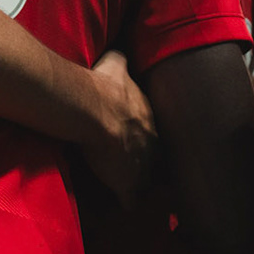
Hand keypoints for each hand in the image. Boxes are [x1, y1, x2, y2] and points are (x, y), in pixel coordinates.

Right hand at [79, 50, 158, 206]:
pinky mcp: (126, 183)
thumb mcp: (115, 65)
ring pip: (150, 179)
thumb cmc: (104, 87)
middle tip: (148, 166)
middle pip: (158, 156)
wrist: (95, 110)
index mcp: (150, 118)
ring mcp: (142, 165)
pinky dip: (130, 203)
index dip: (148, 134)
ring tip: (146, 191)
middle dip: (154, 161)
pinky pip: (131, 199)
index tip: (143, 137)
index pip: (155, 129)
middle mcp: (152, 143)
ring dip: (147, 183)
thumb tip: (120, 44)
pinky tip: (130, 209)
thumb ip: (120, 57)